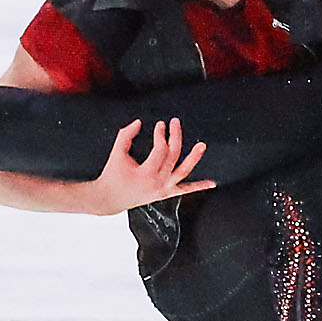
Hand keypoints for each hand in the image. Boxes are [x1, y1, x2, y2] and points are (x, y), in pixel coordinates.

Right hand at [80, 118, 213, 214]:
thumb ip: (126, 135)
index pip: (160, 149)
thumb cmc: (112, 175)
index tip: (160, 125)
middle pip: (173, 155)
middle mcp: (158, 182)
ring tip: (202, 145)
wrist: (109, 198)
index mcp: (146, 173)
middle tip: (175, 123)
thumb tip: (139, 122)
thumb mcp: (117, 153)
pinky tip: (212, 183)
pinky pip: (185, 190)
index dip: (161, 135)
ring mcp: (164, 189)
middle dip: (175, 136)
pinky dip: (199, 186)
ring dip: (194, 158)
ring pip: (184, 172)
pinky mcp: (165, 194)